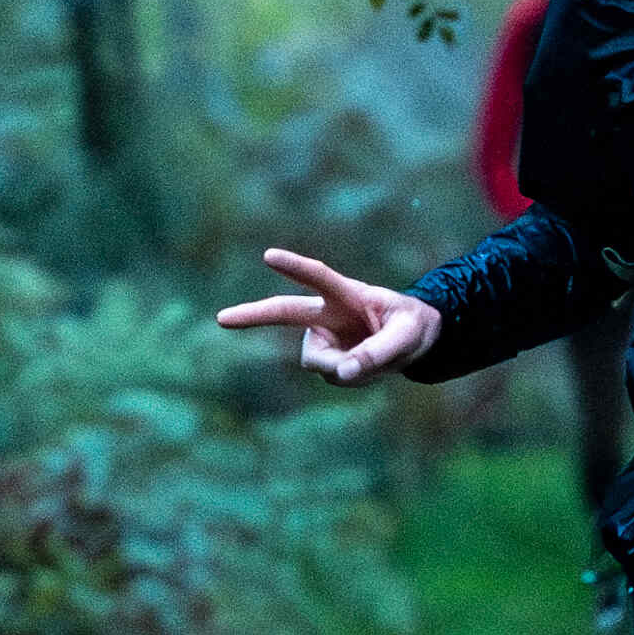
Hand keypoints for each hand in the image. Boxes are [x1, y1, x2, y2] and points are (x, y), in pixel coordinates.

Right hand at [214, 248, 439, 385]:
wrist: (413, 342)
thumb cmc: (413, 327)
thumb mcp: (408, 337)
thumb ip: (378, 354)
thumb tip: (341, 374)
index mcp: (348, 293)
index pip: (319, 277)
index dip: (295, 267)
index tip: (269, 256)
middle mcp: (328, 314)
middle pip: (284, 312)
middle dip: (253, 315)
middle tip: (221, 318)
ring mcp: (322, 337)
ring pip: (319, 362)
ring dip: (345, 370)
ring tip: (377, 362)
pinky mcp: (324, 358)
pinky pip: (333, 377)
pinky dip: (353, 379)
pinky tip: (367, 367)